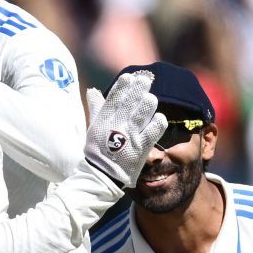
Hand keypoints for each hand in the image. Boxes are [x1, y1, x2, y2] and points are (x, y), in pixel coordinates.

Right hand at [83, 72, 167, 187]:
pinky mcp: (142, 147)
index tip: (129, 77)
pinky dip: (158, 122)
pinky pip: (153, 131)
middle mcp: (117, 125)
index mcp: (105, 119)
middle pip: (130, 101)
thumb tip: (92, 90)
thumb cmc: (98, 150)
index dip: (122, 86)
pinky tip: (160, 117)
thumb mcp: (93, 127)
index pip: (114, 98)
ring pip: (143, 112)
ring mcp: (130, 136)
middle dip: (138, 89)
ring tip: (151, 99)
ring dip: (148, 103)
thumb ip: (96, 108)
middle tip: (145, 80)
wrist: (102, 175)